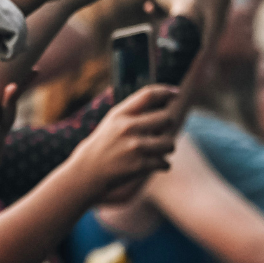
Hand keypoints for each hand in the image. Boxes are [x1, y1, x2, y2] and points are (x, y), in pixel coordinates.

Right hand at [68, 86, 178, 200]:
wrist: (88, 171)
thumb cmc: (105, 143)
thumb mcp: (114, 121)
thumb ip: (136, 110)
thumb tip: (168, 100)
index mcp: (120, 114)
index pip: (149, 95)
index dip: (166, 91)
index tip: (175, 93)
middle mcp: (127, 127)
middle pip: (167, 118)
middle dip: (167, 126)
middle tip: (158, 133)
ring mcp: (134, 147)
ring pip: (170, 143)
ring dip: (166, 148)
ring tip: (155, 151)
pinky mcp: (138, 165)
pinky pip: (164, 162)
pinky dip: (162, 165)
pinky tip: (151, 164)